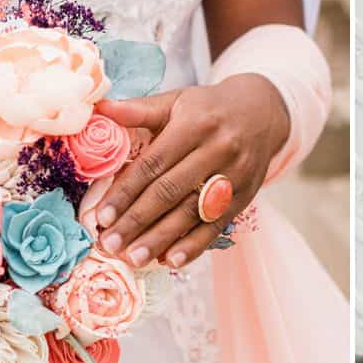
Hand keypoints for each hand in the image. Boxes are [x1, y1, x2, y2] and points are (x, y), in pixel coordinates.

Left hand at [92, 74, 290, 269]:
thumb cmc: (209, 109)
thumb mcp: (177, 101)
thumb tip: (100, 109)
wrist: (263, 113)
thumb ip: (139, 110)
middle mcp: (217, 150)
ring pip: (192, 212)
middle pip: (170, 192)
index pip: (154, 163)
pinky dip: (195, 245)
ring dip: (161, 238)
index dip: (126, 191)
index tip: (102, 216)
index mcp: (194, 125)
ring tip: (134, 258)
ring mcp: (234, 176)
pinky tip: (171, 260)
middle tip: (110, 244)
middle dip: (137, 220)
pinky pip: (217, 225)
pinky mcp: (244, 197)